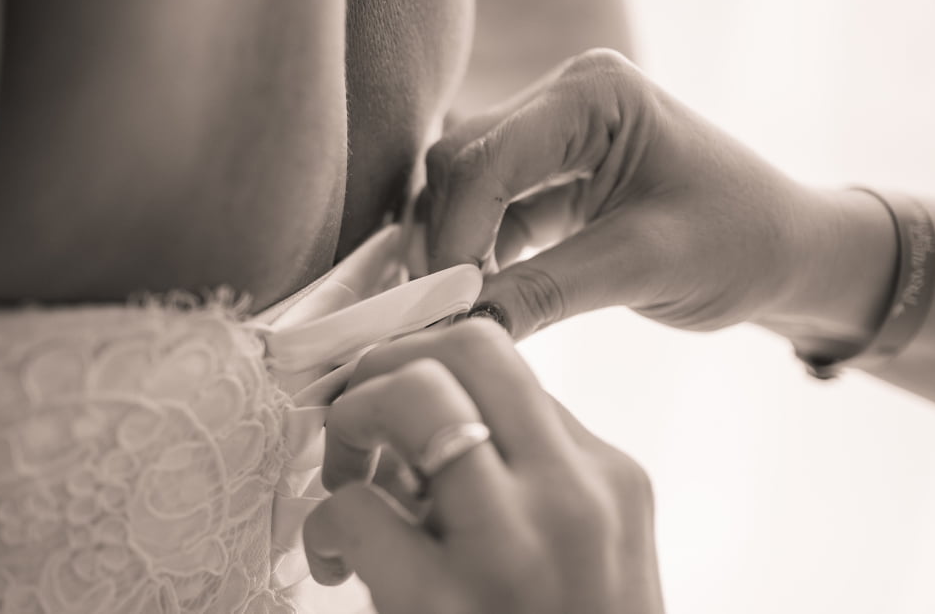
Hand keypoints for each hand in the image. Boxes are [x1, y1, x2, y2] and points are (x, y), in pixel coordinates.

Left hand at [302, 319, 662, 613]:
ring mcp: (513, 545)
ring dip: (351, 425)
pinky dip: (326, 524)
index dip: (424, 365)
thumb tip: (421, 422)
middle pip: (463, 346)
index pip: (504, 361)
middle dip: (384, 366)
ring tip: (346, 480)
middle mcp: (573, 495)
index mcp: (609, 478)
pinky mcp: (444, 603)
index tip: (389, 405)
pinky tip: (335, 564)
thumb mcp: (588, 553)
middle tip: (356, 423)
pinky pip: (353, 507)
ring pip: (410, 393)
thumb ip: (530, 480)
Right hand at [422, 48, 862, 338]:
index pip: (487, 155)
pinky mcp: (550, 177)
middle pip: (461, 164)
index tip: (443, 309)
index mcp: (593, 93)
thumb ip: (546, 291)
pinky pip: (487, 213)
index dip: (455, 234)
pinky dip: (477, 258)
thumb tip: (460, 328)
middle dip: (446, 243)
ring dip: (456, 253)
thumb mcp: (644, 267)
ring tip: (462, 317)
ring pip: (463, 189)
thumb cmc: (740, 244)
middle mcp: (563, 97)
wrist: (787, 253)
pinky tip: (481, 304)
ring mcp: (553, 135)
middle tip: (444, 319)